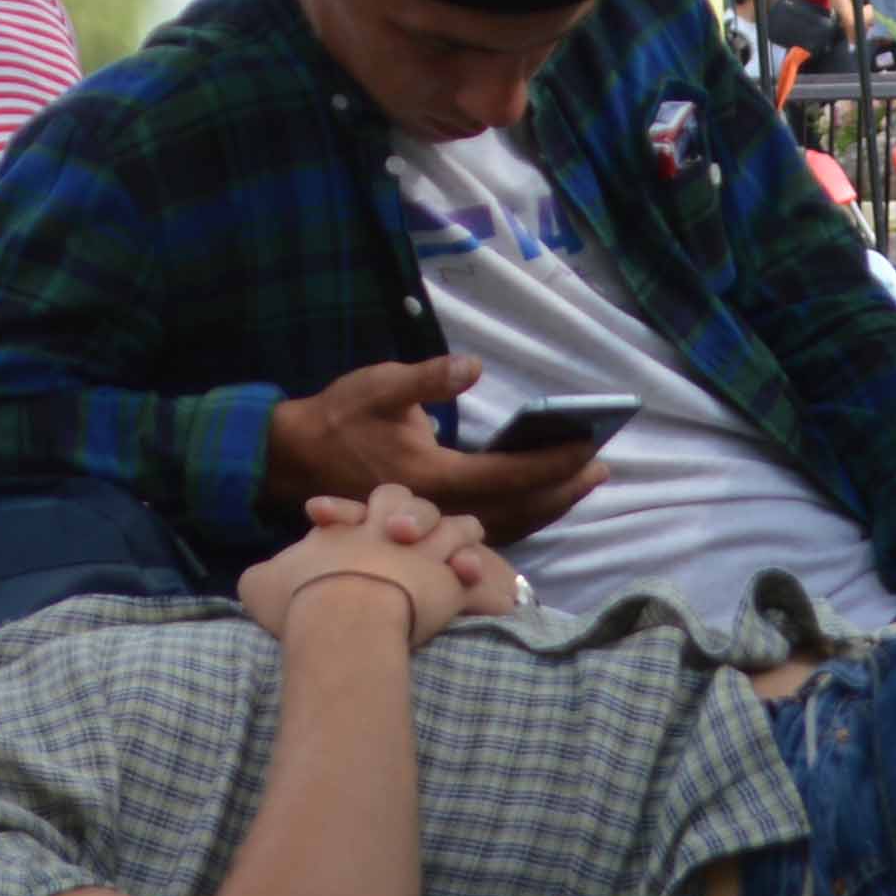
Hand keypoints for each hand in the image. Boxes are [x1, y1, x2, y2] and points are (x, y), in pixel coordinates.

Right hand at [240, 483, 496, 643]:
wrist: (344, 617)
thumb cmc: (300, 600)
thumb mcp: (259, 584)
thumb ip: (264, 576)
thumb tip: (263, 578)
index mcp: (345, 527)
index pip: (352, 508)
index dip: (344, 515)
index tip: (331, 528)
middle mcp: (386, 528)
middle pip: (404, 501)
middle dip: (407, 511)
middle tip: (400, 534)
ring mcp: (423, 550)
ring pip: (452, 524)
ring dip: (455, 533)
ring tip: (455, 551)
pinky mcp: (449, 578)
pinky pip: (472, 564)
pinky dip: (472, 569)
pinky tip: (466, 577)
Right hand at [261, 356, 606, 543]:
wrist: (294, 459)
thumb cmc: (340, 417)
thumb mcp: (380, 386)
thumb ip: (428, 378)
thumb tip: (472, 366)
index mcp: (431, 476)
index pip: (506, 475)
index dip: (550, 463)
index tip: (586, 446)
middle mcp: (437, 510)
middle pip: (515, 509)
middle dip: (561, 489)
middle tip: (600, 468)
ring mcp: (432, 526)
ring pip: (504, 525)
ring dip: (547, 507)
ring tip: (582, 483)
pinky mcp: (428, 529)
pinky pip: (487, 529)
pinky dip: (521, 518)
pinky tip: (541, 503)